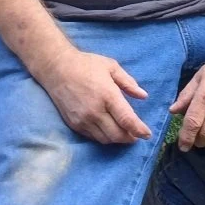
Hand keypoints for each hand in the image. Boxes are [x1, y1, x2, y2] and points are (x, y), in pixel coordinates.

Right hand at [37, 47, 151, 144]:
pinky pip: (93, 137)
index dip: (139, 130)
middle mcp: (95, 111)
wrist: (57, 69)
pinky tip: (108, 130)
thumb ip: (128, 82)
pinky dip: (104, 137)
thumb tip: (143, 96)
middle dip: (130, 138)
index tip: (147, 134)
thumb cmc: (86, 64)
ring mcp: (83, 120)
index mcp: (108, 95)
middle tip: (136, 135)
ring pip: (105, 139)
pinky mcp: (74, 124)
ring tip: (124, 134)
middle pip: (117, 135)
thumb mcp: (111, 66)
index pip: (127, 120)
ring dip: (117, 139)